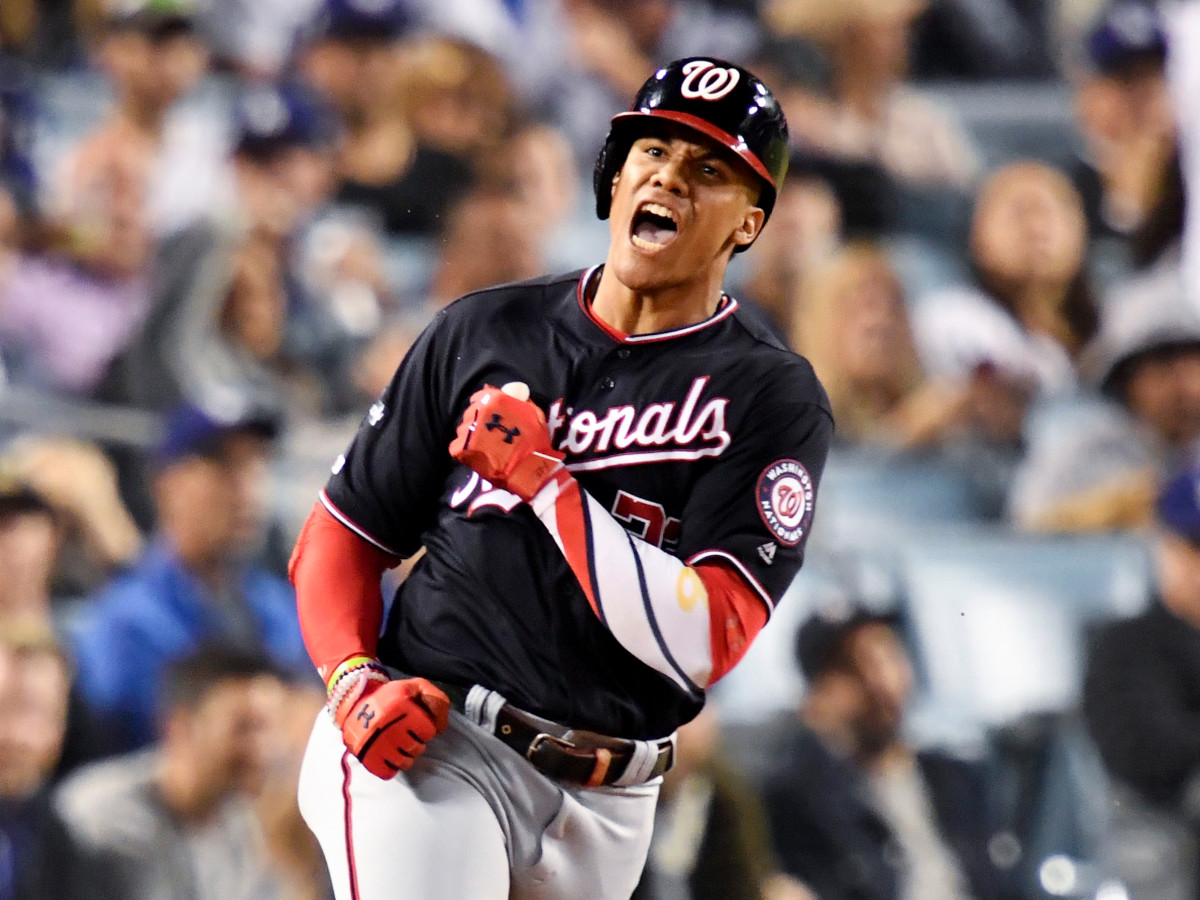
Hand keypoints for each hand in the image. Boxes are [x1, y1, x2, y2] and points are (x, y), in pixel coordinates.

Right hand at [331, 673, 449, 778]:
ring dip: (405, 756)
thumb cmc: (392, 696)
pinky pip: (388, 772)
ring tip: (398, 745)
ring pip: (405, 763)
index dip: (426, 728)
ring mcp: (376, 743)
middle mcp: (387, 725)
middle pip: (417, 748)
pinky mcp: (366, 756)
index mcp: (400, 706)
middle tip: (407, 735)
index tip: (417, 724)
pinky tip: (388, 755)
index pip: (428, 731)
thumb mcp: (417, 687)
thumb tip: (441, 729)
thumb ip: (438, 701)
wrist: (355, 702)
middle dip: (416, 743)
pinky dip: (391, 767)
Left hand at [449, 382, 564, 500]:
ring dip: (473, 436)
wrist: (527, 471)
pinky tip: (478, 456)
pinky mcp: (461, 448)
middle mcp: (477, 410)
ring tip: (486, 448)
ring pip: (465, 429)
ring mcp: (467, 429)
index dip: (487, 407)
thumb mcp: (534, 414)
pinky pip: (457, 446)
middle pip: (472, 413)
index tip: (493, 417)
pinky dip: (465, 450)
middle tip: (492, 435)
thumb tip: (507, 388)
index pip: (481, 396)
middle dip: (480, 422)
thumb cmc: (535, 442)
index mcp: (495, 399)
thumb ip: (518, 398)